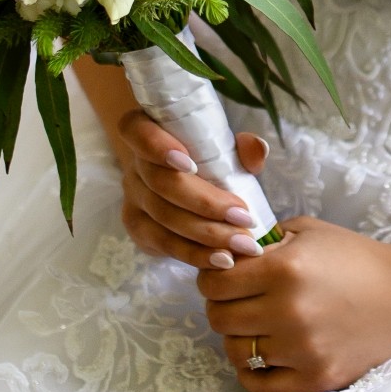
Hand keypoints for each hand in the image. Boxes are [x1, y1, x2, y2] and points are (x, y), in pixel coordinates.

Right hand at [118, 107, 270, 271]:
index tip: (189, 163)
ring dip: (207, 234)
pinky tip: (223, 260)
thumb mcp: (224, 146)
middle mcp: (135, 166)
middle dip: (206, 204)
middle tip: (244, 218)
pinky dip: (196, 254)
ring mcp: (133, 200)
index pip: (139, 133)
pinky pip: (166, 245)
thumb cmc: (206, 157)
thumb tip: (257, 149)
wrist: (180, 182)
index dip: (158, 147)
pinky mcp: (139, 229)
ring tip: (243, 244)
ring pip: (164, 219)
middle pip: (161, 184)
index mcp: (146, 132)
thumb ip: (241, 147)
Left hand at [196, 218, 390, 391]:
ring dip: (240, 339)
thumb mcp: (310, 232)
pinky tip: (265, 355)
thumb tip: (226, 253)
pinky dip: (254, 373)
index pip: (215, 283)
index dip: (213, 278)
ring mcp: (302, 350)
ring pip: (236, 353)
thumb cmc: (358, 258)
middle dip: (222, 307)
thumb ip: (265, 241)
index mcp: (285, 269)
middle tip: (239, 302)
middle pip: (220, 319)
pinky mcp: (316, 379)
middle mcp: (289, 311)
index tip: (225, 277)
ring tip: (257, 327)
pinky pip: (260, 386)